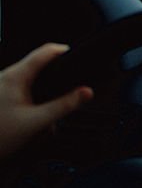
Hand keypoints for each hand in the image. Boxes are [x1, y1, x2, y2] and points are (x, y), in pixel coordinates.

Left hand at [0, 43, 92, 159]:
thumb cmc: (0, 136)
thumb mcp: (37, 122)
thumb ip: (64, 106)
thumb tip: (86, 92)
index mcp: (15, 76)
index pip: (46, 51)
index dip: (65, 51)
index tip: (79, 59)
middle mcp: (5, 76)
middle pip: (40, 67)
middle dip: (55, 83)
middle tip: (64, 98)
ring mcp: (1, 85)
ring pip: (32, 81)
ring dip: (43, 97)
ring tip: (44, 118)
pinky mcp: (0, 96)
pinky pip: (22, 91)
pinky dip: (33, 103)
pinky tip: (32, 120)